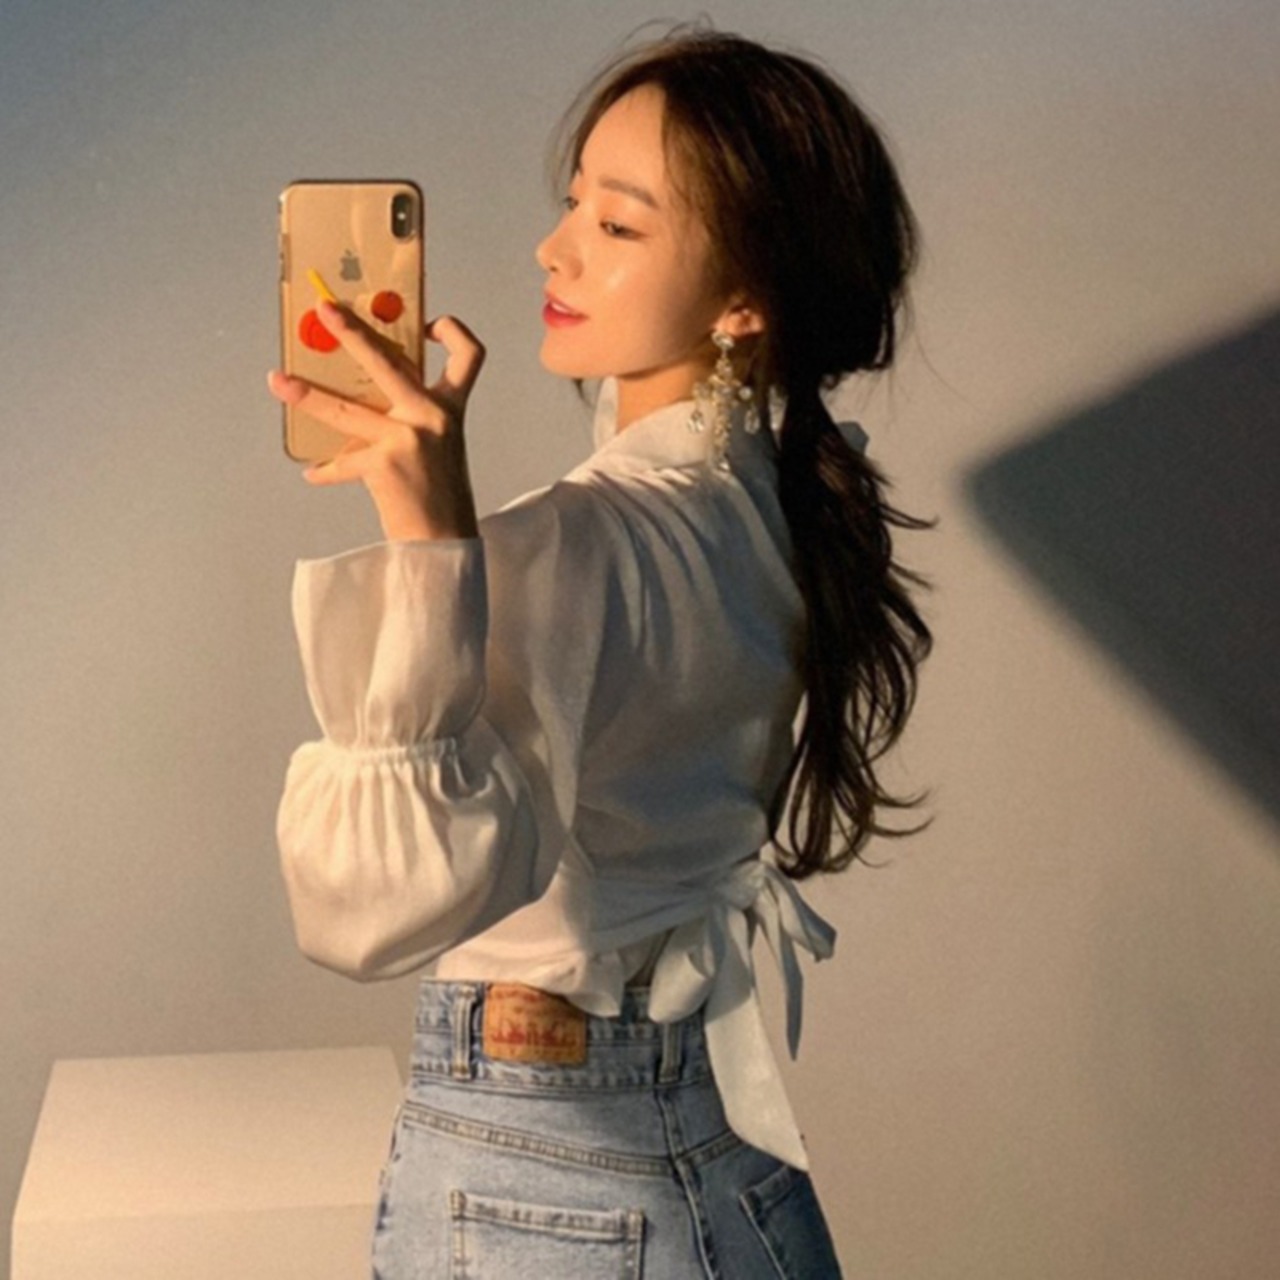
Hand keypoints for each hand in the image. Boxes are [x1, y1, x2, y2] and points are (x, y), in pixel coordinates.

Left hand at [267, 300, 483, 541]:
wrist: (444, 542)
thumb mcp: (439, 446)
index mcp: (451, 408)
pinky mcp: (383, 463)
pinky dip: (326, 469)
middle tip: (325, 311)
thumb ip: (411, 416)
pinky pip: (342, 462)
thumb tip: (364, 397)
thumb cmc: (440, 495)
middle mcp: (432, 416)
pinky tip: (314, 473)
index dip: (452, 331)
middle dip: (352, 332)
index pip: (469, 356)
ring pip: (345, 409)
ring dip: (306, 395)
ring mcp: (407, 438)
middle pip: (388, 359)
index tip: (427, 324)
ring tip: (277, 382)